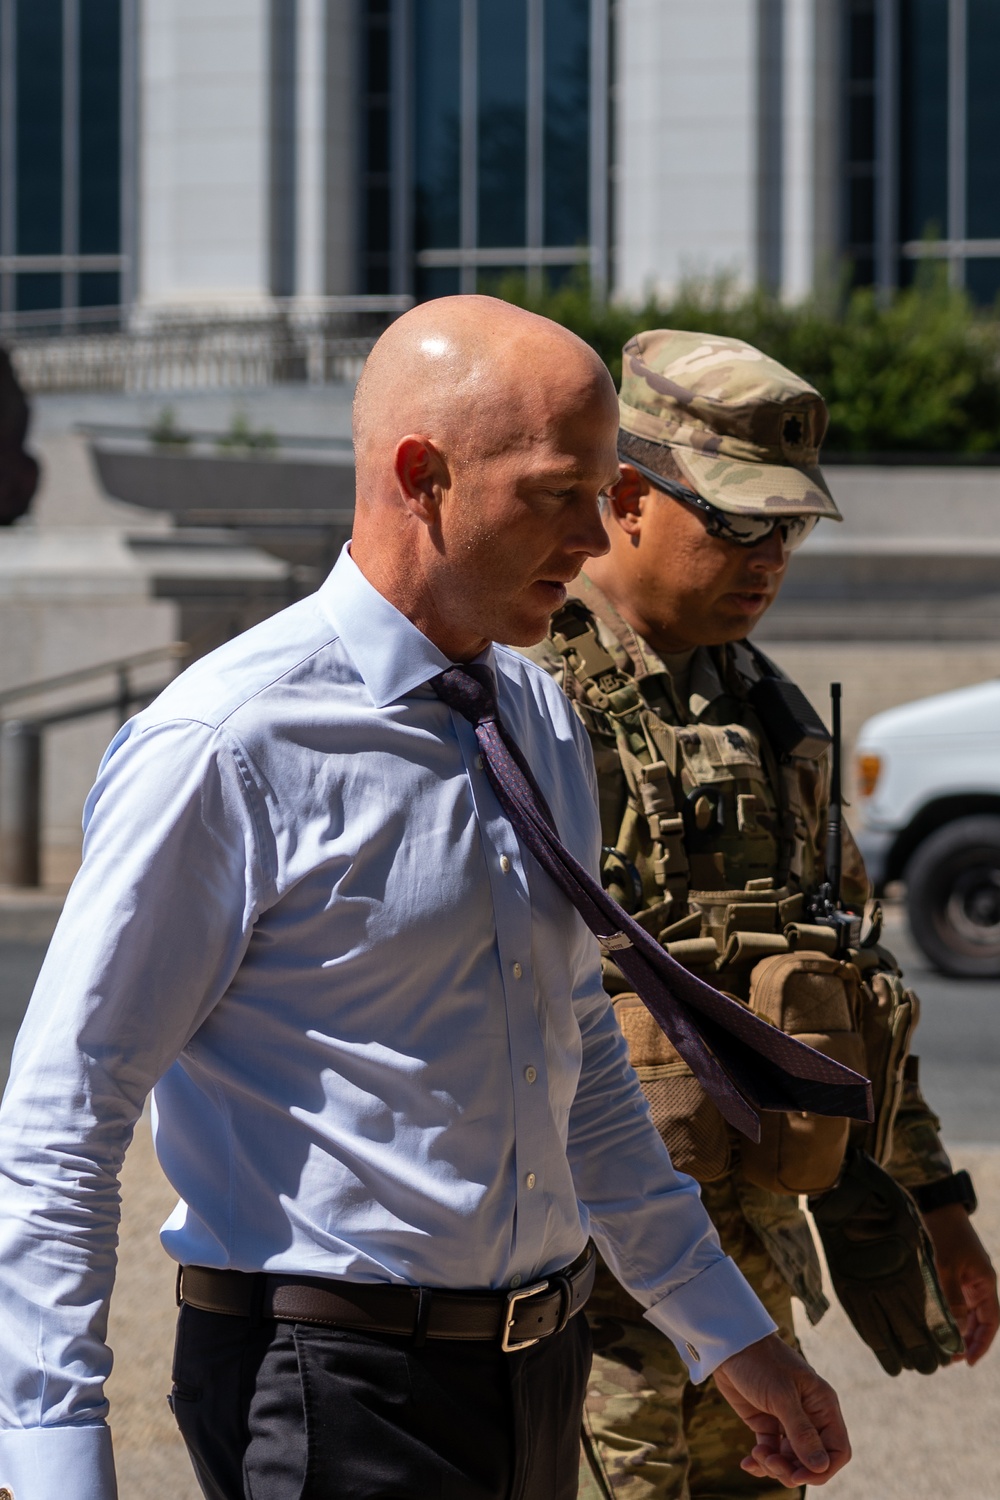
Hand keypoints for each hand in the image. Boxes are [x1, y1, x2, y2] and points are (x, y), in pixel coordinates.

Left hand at [714, 1334, 850, 1488]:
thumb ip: (801, 1432)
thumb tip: (821, 1467)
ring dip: (774, 1466)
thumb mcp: (781, 1396)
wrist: (730, 1345)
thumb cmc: (761, 1362)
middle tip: (770, 1463)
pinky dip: (760, 1461)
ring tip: (757, 1455)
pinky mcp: (766, 1422)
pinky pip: (770, 1452)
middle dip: (792, 1469)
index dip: (822, 1469)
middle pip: (812, 1460)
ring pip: (790, 1459)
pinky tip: (747, 1463)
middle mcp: (809, 1416)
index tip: (798, 1475)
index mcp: (822, 1406)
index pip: (837, 1450)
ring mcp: (787, 1421)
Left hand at [922, 1202, 998, 1365]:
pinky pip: (952, 1300)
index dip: (981, 1343)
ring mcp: (964, 1279)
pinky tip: (930, 1324)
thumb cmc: (944, 1232)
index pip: (990, 1322)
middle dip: (965, 1341)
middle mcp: (977, 1283)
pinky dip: (945, 1314)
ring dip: (954, 1330)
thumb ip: (950, 1299)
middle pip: (977, 1321)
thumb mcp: (946, 1267)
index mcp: (985, 1283)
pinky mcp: (950, 1274)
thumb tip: (953, 1332)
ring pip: (963, 1313)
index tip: (968, 1361)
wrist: (935, 1204)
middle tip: (946, 1359)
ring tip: (937, 1347)